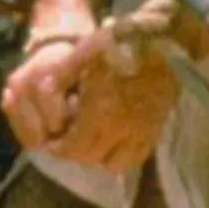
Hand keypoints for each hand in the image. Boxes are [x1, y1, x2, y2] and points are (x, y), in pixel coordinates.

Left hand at [48, 25, 180, 171]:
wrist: (165, 43)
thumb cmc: (120, 45)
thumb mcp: (82, 53)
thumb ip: (61, 76)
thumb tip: (43, 93)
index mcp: (98, 113)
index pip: (72, 147)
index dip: (59, 149)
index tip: (53, 142)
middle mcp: (119, 130)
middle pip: (90, 158)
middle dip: (75, 152)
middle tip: (69, 140)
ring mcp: (140, 134)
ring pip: (113, 164)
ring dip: (99, 157)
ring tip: (93, 141)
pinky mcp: (155, 132)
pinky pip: (136, 158)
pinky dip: (122, 156)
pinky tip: (116, 141)